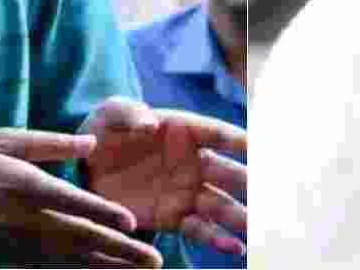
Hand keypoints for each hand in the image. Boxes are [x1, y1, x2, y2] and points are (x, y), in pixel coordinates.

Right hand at [0, 128, 163, 267]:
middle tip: (154, 259)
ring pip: (73, 258)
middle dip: (119, 250)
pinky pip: (56, 268)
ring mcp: (21, 242)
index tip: (131, 222)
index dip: (102, 213)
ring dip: (109, 266)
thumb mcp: (5, 139)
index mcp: (25, 186)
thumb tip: (91, 143)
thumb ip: (49, 143)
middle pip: (80, 237)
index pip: (70, 201)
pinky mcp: (16, 256)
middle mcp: (27, 219)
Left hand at [83, 97, 247, 257]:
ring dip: (242, 215)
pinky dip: (219, 239)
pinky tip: (236, 247)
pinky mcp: (174, 216)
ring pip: (221, 205)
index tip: (258, 147)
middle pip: (229, 172)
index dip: (239, 139)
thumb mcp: (110, 112)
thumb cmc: (103, 131)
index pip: (218, 134)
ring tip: (260, 227)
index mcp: (184, 130)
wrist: (83, 168)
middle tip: (275, 191)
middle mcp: (193, 162)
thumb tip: (151, 124)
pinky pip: (201, 229)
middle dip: (252, 182)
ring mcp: (186, 191)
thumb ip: (129, 112)